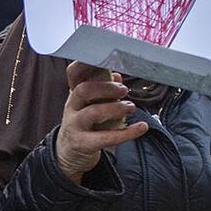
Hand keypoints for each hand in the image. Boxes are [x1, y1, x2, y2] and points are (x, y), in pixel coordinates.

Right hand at [55, 63, 146, 182]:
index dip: (87, 63)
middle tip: (124, 90)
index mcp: (75, 94)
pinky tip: (141, 127)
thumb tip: (117, 75)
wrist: (69, 152)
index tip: (105, 58)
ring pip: (93, 112)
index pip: (73, 73)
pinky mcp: (82, 143)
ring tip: (131, 107)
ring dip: (116, 108)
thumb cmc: (84, 123)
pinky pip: (105, 138)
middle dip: (106, 87)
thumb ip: (102, 88)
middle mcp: (71, 107)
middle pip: (83, 90)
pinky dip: (127, 132)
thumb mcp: (88, 103)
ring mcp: (74, 125)